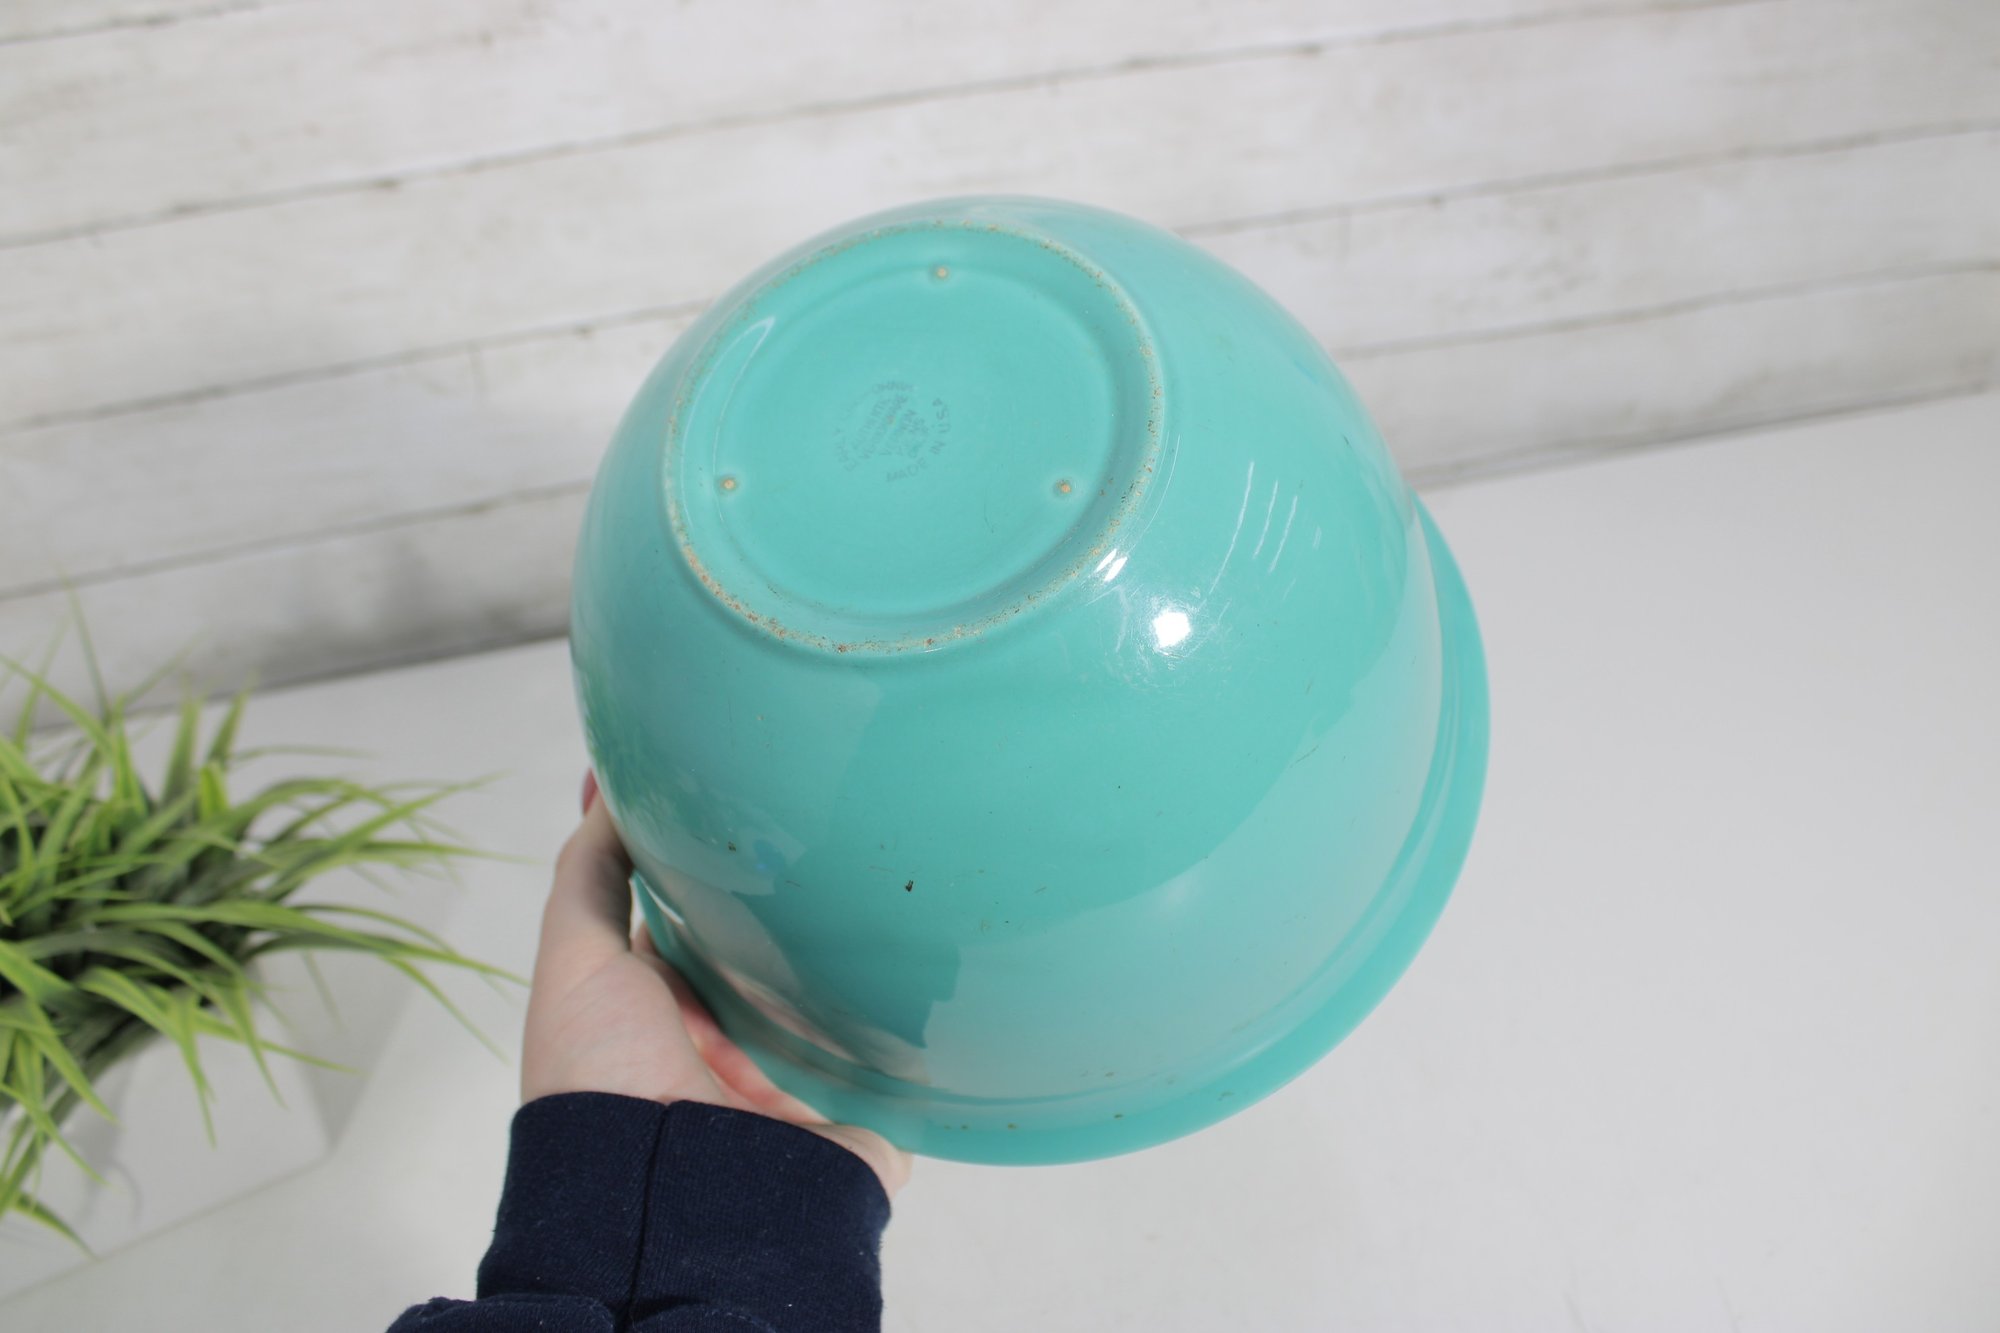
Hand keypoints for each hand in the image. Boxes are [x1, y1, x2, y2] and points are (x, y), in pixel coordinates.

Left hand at [520, 771, 912, 1197]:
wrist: (669, 1199)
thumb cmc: (604, 1080)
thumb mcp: (576, 958)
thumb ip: (590, 872)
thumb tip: (605, 783)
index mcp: (668, 1015)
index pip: (704, 922)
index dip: (722, 865)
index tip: (758, 801)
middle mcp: (735, 1050)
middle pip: (782, 958)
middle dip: (808, 906)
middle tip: (843, 830)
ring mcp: (802, 1087)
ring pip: (846, 1000)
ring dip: (866, 956)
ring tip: (899, 880)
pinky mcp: (861, 1115)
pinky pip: (906, 1057)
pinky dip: (922, 1017)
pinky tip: (940, 957)